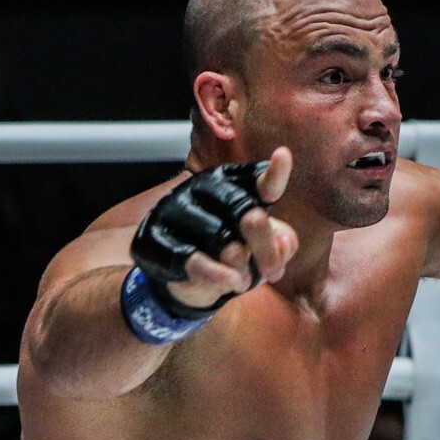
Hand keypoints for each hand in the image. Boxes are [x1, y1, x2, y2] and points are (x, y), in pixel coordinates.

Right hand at [163, 151, 297, 308]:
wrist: (181, 278)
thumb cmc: (229, 253)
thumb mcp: (260, 249)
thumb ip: (281, 244)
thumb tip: (285, 244)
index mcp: (230, 182)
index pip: (254, 177)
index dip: (272, 173)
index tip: (283, 155)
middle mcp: (201, 188)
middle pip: (242, 209)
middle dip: (264, 244)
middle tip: (275, 273)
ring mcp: (174, 210)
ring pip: (218, 236)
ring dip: (240, 266)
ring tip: (244, 282)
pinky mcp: (154, 238)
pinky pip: (191, 258)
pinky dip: (216, 274)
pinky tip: (232, 283)